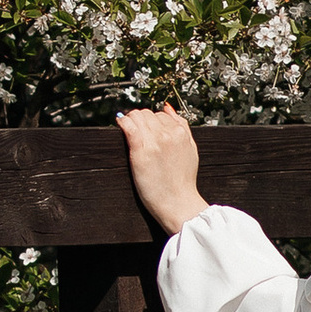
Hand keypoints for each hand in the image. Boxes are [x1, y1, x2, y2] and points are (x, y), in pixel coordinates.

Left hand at [117, 100, 205, 233]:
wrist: (178, 202)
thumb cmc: (183, 181)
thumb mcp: (191, 149)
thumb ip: (182, 127)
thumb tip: (168, 108)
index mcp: (181, 132)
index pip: (160, 114)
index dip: (152, 121)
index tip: (146, 129)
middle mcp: (168, 134)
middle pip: (147, 114)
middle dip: (140, 120)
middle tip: (136, 130)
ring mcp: (154, 142)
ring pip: (137, 116)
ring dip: (130, 120)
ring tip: (127, 128)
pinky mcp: (140, 151)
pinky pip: (129, 127)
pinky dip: (122, 122)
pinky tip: (120, 124)